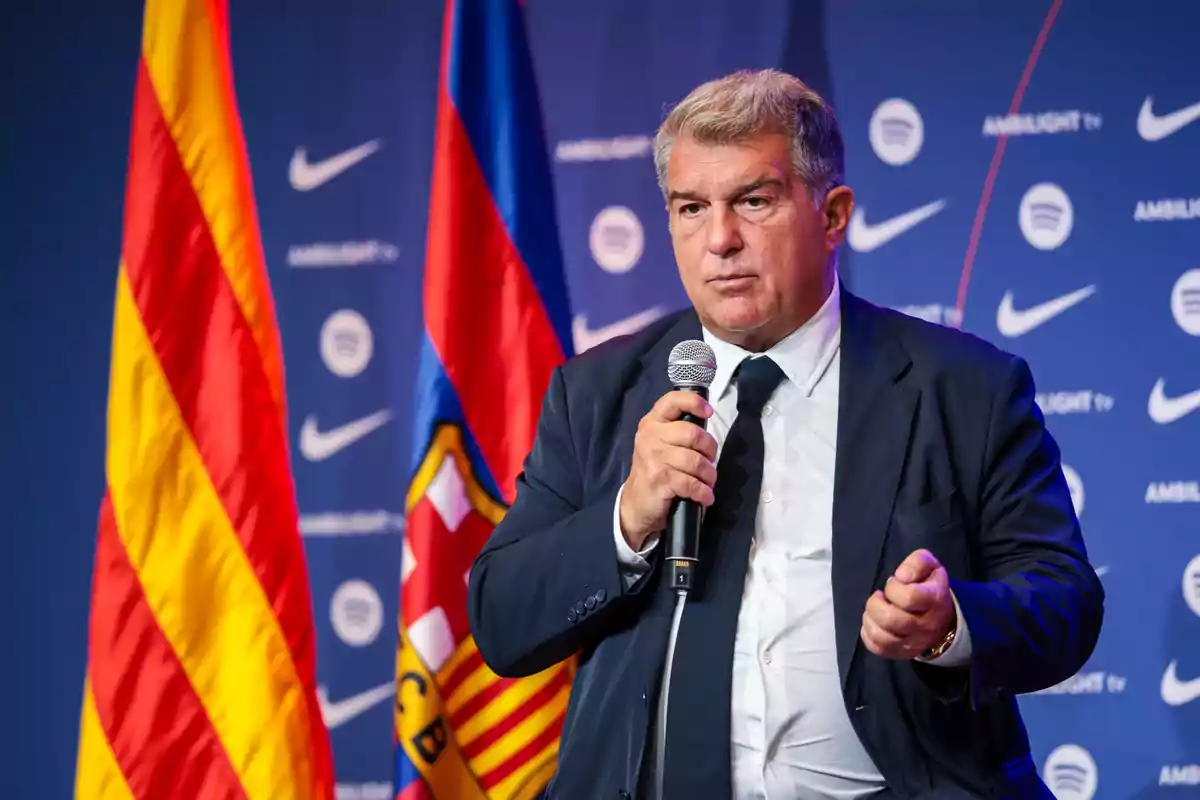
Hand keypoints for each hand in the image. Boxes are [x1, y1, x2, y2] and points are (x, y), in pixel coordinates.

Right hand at [618, 390, 717, 549]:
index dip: (694, 403)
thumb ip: (678, 429)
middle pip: (693, 434)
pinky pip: (691, 483)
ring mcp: (653, 458)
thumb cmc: (655, 468)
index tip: (709, 413)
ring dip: (708, 474)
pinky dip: (703, 492)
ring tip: (708, 481)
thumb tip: (707, 424)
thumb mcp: (660, 442)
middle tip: (710, 461)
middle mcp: (650, 436)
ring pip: (695, 461)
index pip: (672, 401)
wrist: (636, 502)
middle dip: (710, 449)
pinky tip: (705, 496)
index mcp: (652, 422)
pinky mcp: (659, 480)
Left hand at [860, 549, 955, 659]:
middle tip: (879, 597)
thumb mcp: (930, 565)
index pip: (907, 597)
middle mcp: (926, 626)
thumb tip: (901, 576)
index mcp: (934, 600)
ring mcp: (915, 643)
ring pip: (882, 637)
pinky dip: (868, 634)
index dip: (893, 588)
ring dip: (870, 619)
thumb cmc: (930, 587)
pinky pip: (878, 648)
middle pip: (890, 620)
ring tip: (875, 610)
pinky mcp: (902, 653)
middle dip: (875, 604)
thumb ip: (917, 562)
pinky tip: (874, 622)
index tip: (893, 584)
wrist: (944, 618)